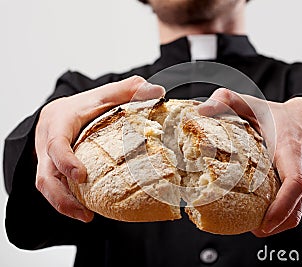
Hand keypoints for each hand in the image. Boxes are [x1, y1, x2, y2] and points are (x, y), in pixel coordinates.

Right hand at [35, 76, 164, 221]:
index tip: (81, 176)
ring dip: (63, 204)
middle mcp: (47, 142)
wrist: (57, 112)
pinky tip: (84, 210)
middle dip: (61, 196)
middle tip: (83, 212)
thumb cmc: (83, 105)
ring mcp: (45, 159)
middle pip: (44, 174)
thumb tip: (158, 91)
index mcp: (59, 122)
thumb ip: (128, 90)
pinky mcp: (49, 170)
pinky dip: (66, 201)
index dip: (65, 161)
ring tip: (86, 217)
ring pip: (45, 186)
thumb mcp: (104, 94)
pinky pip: (52, 189)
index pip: (56, 143)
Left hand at [198, 88, 301, 236]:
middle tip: (253, 229)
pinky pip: (301, 202)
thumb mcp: (255, 105)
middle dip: (276, 224)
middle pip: (297, 206)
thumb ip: (228, 101)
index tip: (265, 224)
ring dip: (280, 218)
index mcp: (292, 149)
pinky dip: (286, 209)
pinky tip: (270, 206)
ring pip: (299, 208)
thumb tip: (201, 111)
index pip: (295, 183)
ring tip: (257, 221)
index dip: (282, 208)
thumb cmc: (282, 114)